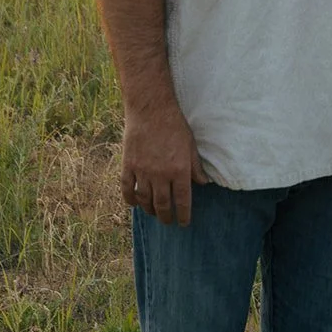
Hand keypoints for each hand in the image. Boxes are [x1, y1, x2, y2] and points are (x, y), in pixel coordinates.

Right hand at [120, 101, 209, 225]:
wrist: (151, 109)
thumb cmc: (174, 125)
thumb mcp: (191, 145)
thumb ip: (196, 166)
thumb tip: (203, 183)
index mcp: (179, 170)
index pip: (183, 201)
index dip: (183, 215)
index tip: (183, 223)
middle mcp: (161, 174)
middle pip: (162, 205)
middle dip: (166, 216)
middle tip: (168, 221)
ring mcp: (142, 170)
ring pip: (145, 200)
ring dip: (149, 210)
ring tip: (153, 213)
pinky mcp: (128, 165)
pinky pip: (127, 188)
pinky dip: (130, 199)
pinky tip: (134, 203)